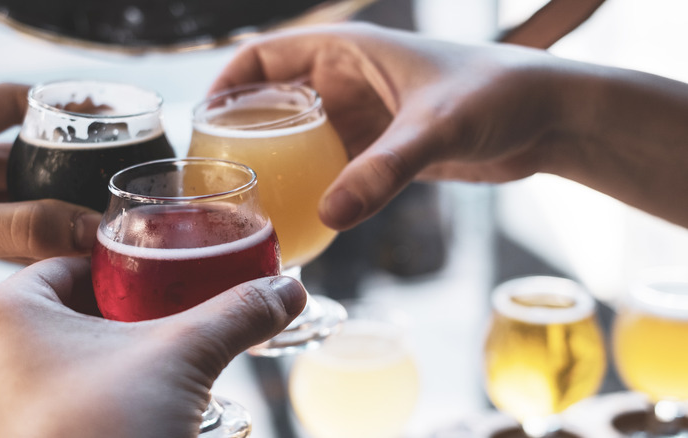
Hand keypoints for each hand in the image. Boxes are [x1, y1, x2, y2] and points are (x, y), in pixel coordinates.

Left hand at [0, 84, 100, 305]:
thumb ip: (22, 227)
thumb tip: (90, 228)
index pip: (11, 103)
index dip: (59, 107)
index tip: (105, 123)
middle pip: (20, 157)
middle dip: (63, 174)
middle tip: (106, 189)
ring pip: (12, 200)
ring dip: (48, 216)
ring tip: (90, 230)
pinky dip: (27, 246)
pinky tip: (57, 260)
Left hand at [0, 257, 306, 437]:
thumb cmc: (105, 430)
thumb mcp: (185, 355)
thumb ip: (237, 312)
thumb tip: (285, 290)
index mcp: (5, 313)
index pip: (71, 267)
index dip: (121, 275)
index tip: (154, 285)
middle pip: (59, 319)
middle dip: (111, 326)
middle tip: (154, 336)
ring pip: (41, 368)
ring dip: (88, 370)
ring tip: (136, 382)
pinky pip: (29, 413)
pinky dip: (67, 409)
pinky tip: (109, 421)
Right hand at [211, 23, 687, 229]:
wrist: (550, 117)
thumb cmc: (500, 95)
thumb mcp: (438, 128)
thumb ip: (385, 170)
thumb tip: (329, 215)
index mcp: (350, 51)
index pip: (266, 57)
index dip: (227, 85)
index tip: (199, 124)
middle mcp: (350, 80)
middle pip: (275, 103)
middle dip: (243, 134)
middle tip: (215, 177)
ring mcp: (366, 116)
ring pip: (302, 139)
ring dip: (278, 166)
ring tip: (248, 203)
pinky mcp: (385, 148)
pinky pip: (335, 166)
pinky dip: (314, 187)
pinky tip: (300, 216)